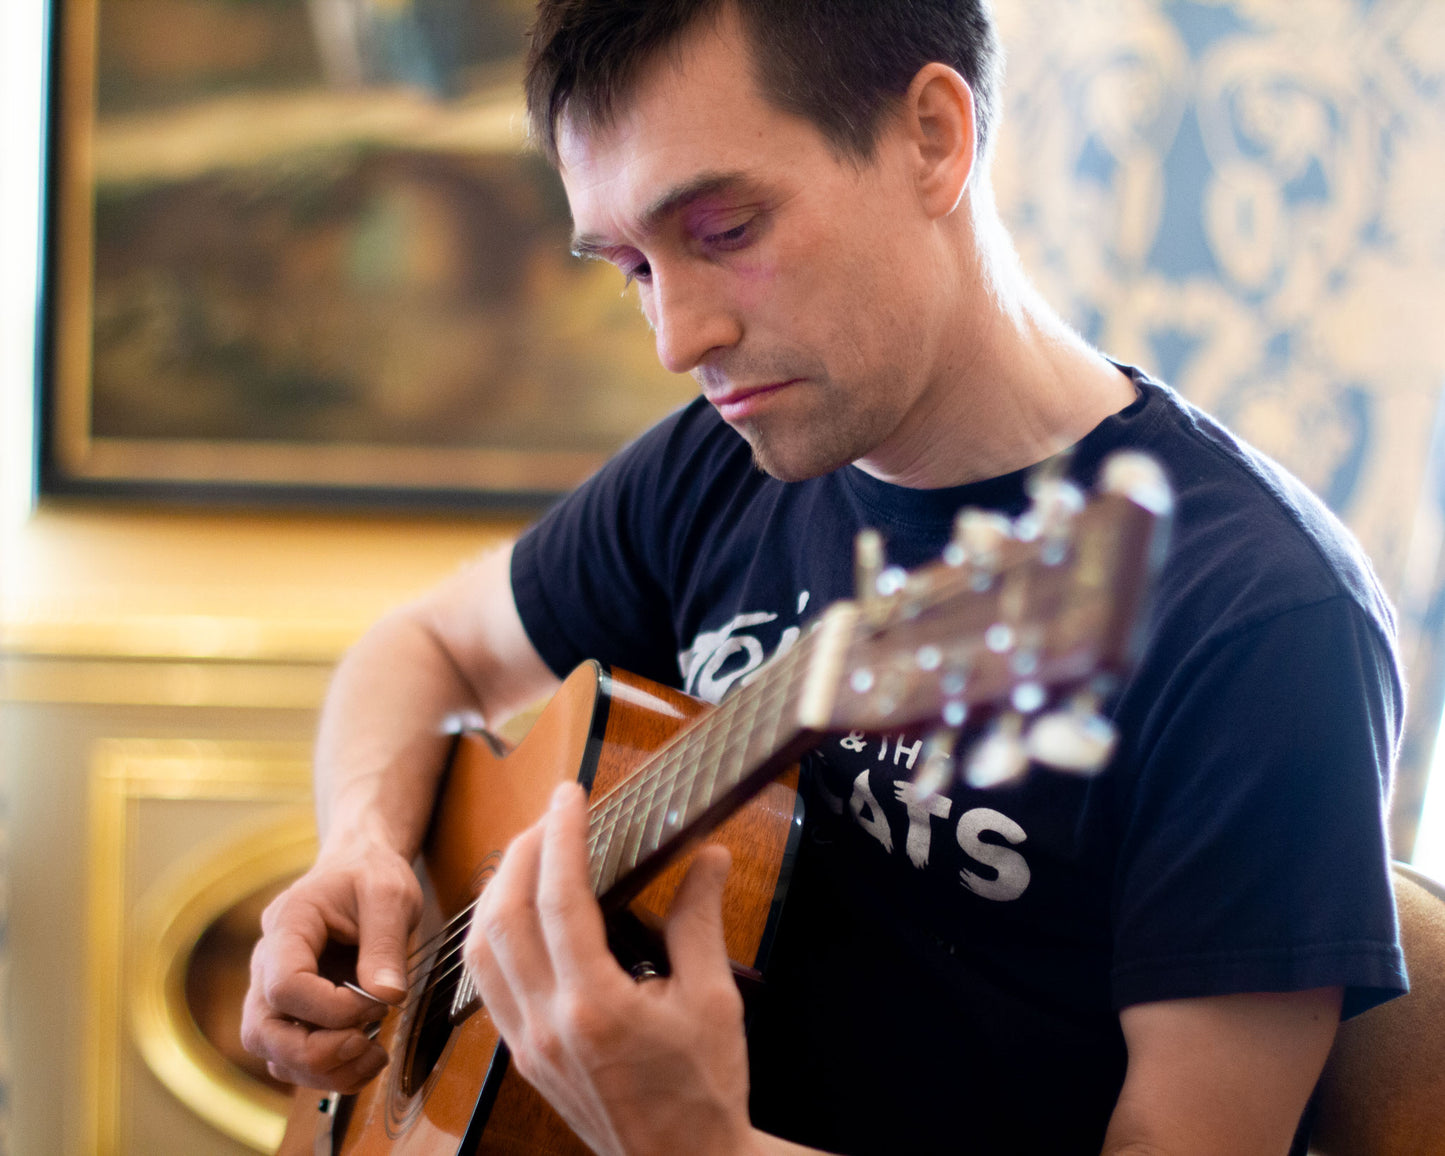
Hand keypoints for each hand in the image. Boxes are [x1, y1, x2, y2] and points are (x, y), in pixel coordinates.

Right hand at [240, 836, 422, 1091]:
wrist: (359, 868)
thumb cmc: (370, 876)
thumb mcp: (390, 895)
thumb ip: (386, 944)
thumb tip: (388, 998)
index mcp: (287, 925)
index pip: (284, 985)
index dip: (329, 1008)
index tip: (376, 1002)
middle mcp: (267, 964)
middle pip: (262, 1030)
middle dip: (315, 1052)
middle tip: (367, 1042)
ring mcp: (273, 993)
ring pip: (273, 1054)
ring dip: (322, 1070)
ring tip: (373, 1056)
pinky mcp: (291, 1013)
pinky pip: (292, 1059)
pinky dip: (327, 1072)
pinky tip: (366, 1059)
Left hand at [463, 782, 753, 1155]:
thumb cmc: (704, 1091)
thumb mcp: (714, 1000)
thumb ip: (700, 920)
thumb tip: (706, 857)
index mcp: (596, 1007)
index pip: (560, 898)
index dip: (561, 835)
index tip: (570, 795)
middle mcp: (549, 1025)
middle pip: (503, 916)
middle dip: (520, 851)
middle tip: (550, 815)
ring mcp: (529, 1045)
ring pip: (480, 951)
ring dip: (496, 891)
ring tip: (529, 854)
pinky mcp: (525, 1058)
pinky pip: (487, 985)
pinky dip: (493, 936)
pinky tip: (520, 914)